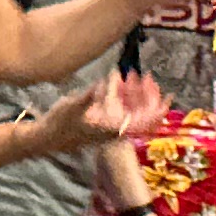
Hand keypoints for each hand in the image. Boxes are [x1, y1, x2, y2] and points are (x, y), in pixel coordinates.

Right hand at [30, 69, 162, 158]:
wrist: (46, 138)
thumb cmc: (58, 124)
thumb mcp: (71, 106)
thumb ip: (89, 95)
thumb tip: (105, 82)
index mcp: (112, 128)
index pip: (144, 122)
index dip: (158, 110)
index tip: (169, 97)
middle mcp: (115, 130)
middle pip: (142, 115)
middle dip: (147, 96)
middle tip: (146, 78)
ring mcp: (110, 128)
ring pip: (133, 112)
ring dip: (135, 96)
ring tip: (131, 77)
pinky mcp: (104, 124)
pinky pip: (123, 112)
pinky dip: (125, 99)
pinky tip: (117, 85)